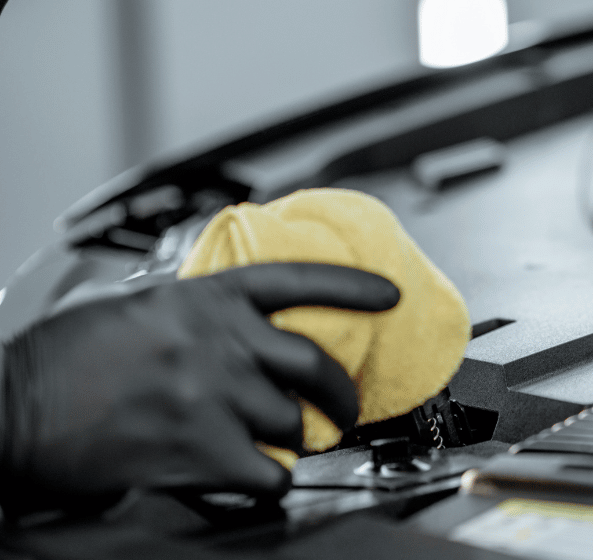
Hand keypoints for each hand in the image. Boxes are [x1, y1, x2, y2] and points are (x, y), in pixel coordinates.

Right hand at [0, 263, 398, 513]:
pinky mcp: (202, 450)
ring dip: (299, 438)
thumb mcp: (134, 308)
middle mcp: (218, 342)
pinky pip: (270, 471)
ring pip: (295, 421)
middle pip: (315, 363)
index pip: (298, 281)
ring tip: (288, 444)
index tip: (388, 295)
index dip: (352, 287)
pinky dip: (273, 479)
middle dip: (341, 390)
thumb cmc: (59, 361)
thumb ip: (194, 313)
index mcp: (202, 298)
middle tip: (345, 405)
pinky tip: (259, 477)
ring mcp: (214, 395)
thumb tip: (236, 324)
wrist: (10, 407)